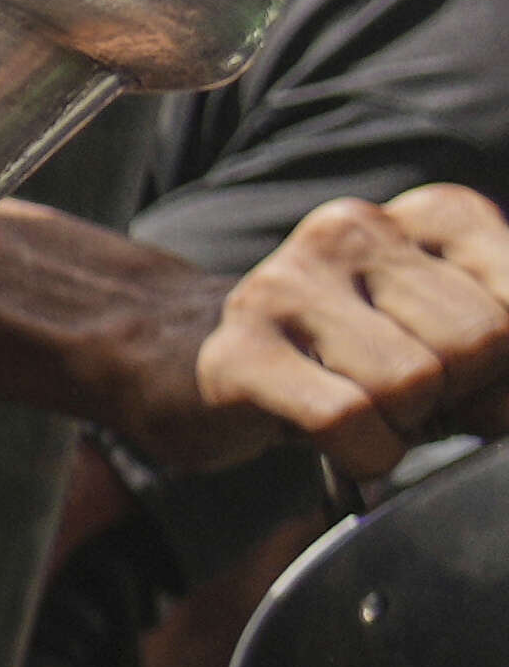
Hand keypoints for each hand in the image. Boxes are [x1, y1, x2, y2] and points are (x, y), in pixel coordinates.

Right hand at [194, 185, 508, 484]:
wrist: (189, 361)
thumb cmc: (348, 354)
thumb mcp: (447, 334)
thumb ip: (503, 354)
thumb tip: (508, 407)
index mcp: (427, 213)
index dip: (507, 364)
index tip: (470, 377)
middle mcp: (353, 230)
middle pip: (475, 341)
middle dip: (457, 394)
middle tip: (413, 401)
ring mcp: (287, 285)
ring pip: (412, 381)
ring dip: (404, 427)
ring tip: (368, 414)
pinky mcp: (239, 352)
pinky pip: (345, 418)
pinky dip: (365, 454)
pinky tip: (341, 444)